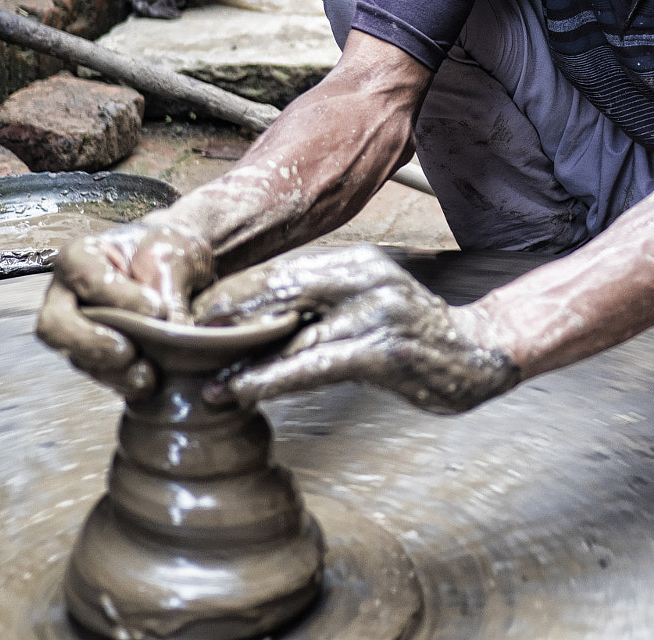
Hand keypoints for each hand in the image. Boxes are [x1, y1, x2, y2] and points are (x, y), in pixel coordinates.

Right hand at [35, 219, 214, 400]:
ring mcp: (76, 328)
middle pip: (54, 325)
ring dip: (111, 370)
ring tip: (147, 372)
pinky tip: (147, 381)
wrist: (172, 264)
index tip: (156, 308)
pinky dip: (121, 382)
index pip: (85, 277)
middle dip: (90, 343)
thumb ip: (169, 288)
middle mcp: (67, 294)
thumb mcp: (172, 254)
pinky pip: (97, 373)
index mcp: (80, 256)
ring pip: (75, 356)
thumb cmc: (162, 249)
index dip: (118, 298)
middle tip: (128, 351)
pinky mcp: (93, 354)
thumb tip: (174, 329)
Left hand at [194, 245, 518, 413]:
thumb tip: (249, 327)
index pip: (277, 274)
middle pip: (275, 294)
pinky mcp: (382, 349)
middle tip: (174, 346)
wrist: (479, 354)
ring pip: (288, 331)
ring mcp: (374, 311)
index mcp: (352, 262)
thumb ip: (318, 308)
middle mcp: (362, 276)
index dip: (229, 298)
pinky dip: (270, 379)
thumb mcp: (365, 304)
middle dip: (222, 322)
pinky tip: (239, 392)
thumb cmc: (412, 336)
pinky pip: (313, 364)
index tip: (185, 320)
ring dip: (238, 359)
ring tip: (197, 380)